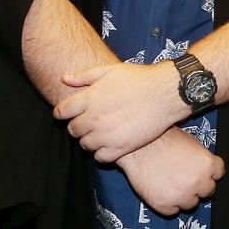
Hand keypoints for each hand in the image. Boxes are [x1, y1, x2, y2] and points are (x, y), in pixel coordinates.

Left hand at [54, 61, 186, 161]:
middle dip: (78, 125)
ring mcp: (107, 135)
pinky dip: (102, 152)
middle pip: (73, 130)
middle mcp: (95, 119)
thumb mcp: (111, 70)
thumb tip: (64, 78)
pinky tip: (110, 142)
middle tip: (91, 120)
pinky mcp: (121, 147)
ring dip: (90, 139)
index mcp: (89, 99)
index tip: (71, 112)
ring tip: (102, 131)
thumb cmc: (140, 79)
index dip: (64, 112)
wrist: (166, 93)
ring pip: (85, 145)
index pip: (61, 112)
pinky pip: (101, 157)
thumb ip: (85, 76)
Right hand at [117, 127, 223, 216]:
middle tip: (186, 178)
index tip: (204, 173)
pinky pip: (173, 211)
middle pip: (208, 191)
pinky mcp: (164, 205)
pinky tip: (163, 191)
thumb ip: (201, 159)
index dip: (210, 172)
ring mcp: (181, 195)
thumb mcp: (191, 143)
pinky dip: (169, 204)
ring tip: (173, 184)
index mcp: (207, 164)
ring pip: (191, 204)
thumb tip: (206, 168)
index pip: (219, 174)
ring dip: (185, 197)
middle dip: (199, 186)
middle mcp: (198, 181)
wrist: (138, 147)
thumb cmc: (162, 140)